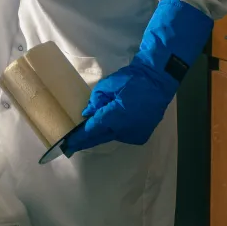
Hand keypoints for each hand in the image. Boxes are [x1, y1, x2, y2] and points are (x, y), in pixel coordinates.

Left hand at [59, 61, 174, 155]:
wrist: (159, 81)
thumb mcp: (108, 85)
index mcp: (114, 117)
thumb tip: (87, 114)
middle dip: (86, 141)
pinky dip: (115, 131)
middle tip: (71, 146)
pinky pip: (123, 135)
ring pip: (112, 136)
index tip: (67, 144)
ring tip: (90, 132)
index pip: (91, 130)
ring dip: (102, 133)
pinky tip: (112, 125)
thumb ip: (96, 101)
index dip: (79, 138)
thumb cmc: (132, 79)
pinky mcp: (141, 135)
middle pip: (100, 137)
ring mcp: (134, 134)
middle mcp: (123, 130)